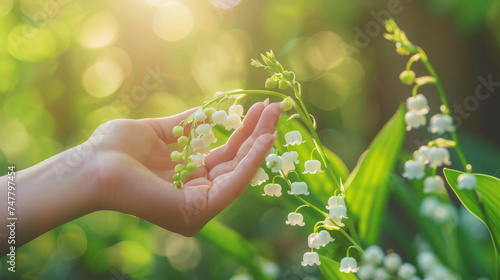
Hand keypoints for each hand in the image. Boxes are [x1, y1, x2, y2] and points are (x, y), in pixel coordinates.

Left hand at [92, 102, 281, 235]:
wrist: (92, 165)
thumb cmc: (115, 150)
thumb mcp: (159, 132)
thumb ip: (187, 126)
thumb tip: (210, 111)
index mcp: (186, 181)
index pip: (223, 157)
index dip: (243, 133)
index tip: (259, 109)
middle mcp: (196, 196)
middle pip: (235, 163)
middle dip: (257, 134)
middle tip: (276, 108)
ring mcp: (198, 207)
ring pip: (239, 173)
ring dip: (259, 143)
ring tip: (274, 115)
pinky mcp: (198, 211)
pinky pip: (232, 183)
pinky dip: (251, 161)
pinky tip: (264, 138)